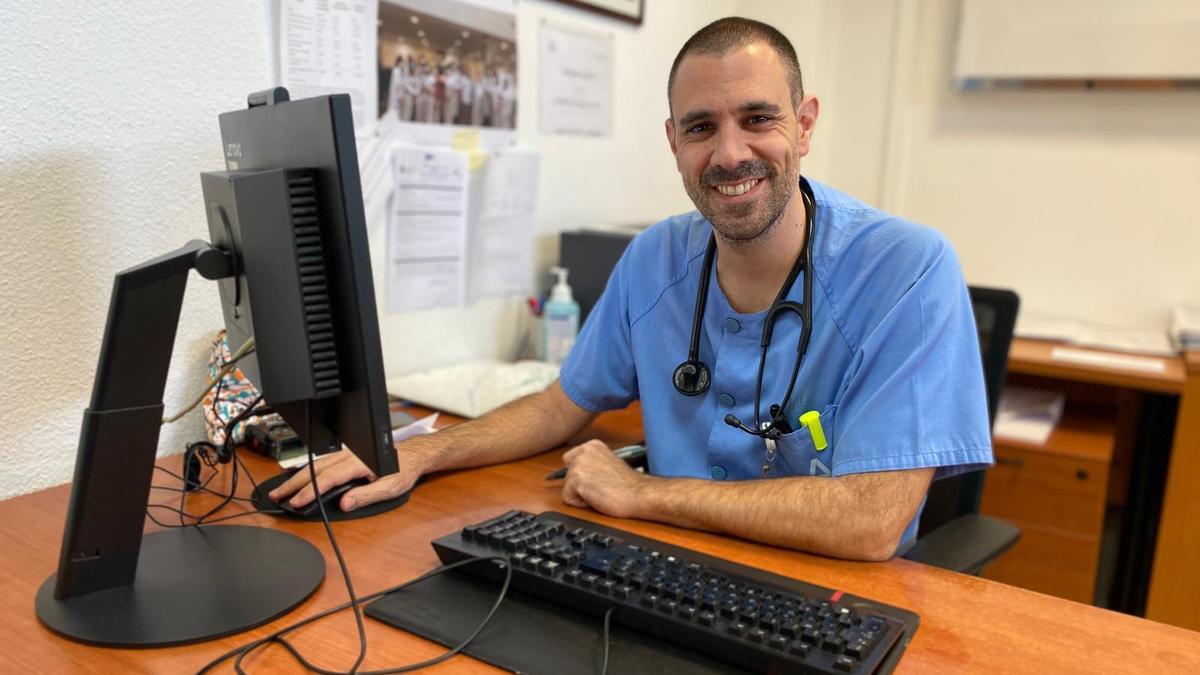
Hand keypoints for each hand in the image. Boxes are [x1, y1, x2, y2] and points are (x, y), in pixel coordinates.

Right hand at [267, 448, 418, 511]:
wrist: (412, 456)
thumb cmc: (403, 470)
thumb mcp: (390, 487)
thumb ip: (366, 495)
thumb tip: (345, 503)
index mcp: (359, 462)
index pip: (328, 478)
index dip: (310, 491)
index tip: (295, 502)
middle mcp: (349, 455)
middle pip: (315, 469)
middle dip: (293, 483)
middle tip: (276, 496)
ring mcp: (346, 454)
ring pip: (315, 465)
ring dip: (296, 478)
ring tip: (281, 490)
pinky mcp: (345, 457)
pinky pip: (321, 464)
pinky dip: (306, 472)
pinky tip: (297, 479)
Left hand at [560, 439, 648, 518]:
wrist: (638, 494)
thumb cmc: (628, 485)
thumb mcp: (608, 463)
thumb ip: (592, 463)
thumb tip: (580, 471)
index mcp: (592, 445)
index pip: (570, 460)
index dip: (581, 474)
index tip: (596, 478)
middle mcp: (583, 451)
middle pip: (566, 474)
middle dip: (579, 483)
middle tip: (600, 486)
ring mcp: (579, 464)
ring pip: (567, 487)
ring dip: (581, 494)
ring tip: (600, 492)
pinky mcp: (576, 480)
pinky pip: (568, 498)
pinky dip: (580, 503)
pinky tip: (597, 497)